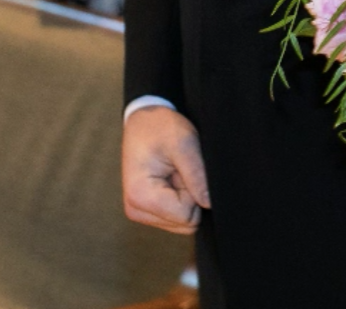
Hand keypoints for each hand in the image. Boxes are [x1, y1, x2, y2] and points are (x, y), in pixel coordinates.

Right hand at [123, 105, 210, 234]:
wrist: (144, 121)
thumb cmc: (161, 128)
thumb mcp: (185, 144)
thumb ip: (198, 177)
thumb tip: (210, 205)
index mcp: (141, 197)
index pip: (187, 216)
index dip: (195, 192)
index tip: (183, 169)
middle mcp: (135, 210)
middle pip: (185, 223)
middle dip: (191, 196)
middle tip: (179, 170)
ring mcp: (139, 212)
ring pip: (182, 222)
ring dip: (186, 197)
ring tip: (174, 172)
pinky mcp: (146, 210)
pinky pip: (176, 217)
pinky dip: (181, 198)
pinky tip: (172, 178)